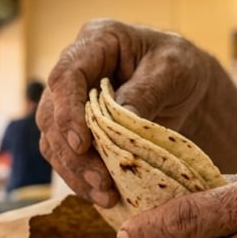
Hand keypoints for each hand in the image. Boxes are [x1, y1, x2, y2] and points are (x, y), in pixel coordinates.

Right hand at [36, 20, 229, 206]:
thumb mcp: (173, 70)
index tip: (82, 144)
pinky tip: (102, 196)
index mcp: (96, 41)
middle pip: (51, 115)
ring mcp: (70, 102)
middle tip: (101, 182)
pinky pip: (66, 158)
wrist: (184, 86)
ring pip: (53, 141)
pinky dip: (81, 179)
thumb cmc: (179, 67)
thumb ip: (146, 91)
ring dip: (75, 172)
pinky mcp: (75, 130)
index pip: (66, 76)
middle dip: (73, 154)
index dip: (68, 111)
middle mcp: (75, 71)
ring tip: (105, 196)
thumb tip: (120, 121)